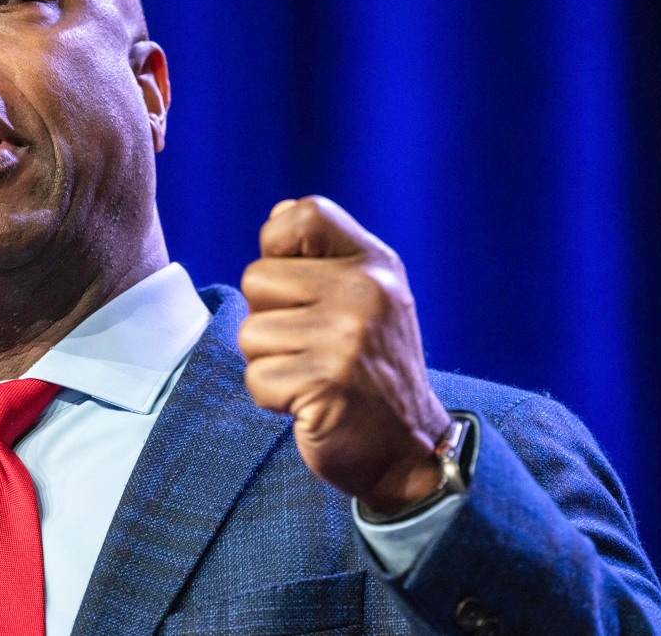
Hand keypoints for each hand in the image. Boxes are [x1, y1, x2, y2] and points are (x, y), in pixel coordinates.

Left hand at [238, 196, 451, 513]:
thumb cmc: (373, 370)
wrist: (409, 448)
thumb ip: (324, 257)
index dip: (279, 246)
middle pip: (257, 279)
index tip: (300, 287)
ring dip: (270, 363)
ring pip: (250, 333)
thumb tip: (279, 212)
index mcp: (374, 264)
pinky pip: (257, 379)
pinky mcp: (325, 384)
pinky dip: (273, 398)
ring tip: (312, 376)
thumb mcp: (368, 297)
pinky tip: (309, 403)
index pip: (302, 214)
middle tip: (310, 347)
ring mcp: (345, 339)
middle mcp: (364, 292)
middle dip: (270, 318)